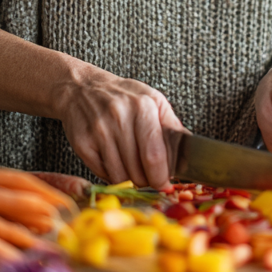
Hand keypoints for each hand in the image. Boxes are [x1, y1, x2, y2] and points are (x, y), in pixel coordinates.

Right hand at [55, 62, 184, 189]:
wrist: (83, 88)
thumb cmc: (123, 96)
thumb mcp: (152, 99)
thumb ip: (171, 125)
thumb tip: (189, 152)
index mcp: (142, 105)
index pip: (154, 154)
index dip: (161, 175)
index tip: (165, 183)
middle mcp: (119, 117)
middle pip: (137, 170)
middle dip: (148, 181)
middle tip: (150, 178)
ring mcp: (98, 131)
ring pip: (120, 176)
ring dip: (131, 179)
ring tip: (134, 169)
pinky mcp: (83, 144)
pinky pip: (102, 174)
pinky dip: (112, 174)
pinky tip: (116, 162)